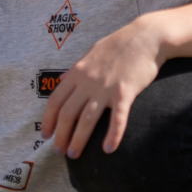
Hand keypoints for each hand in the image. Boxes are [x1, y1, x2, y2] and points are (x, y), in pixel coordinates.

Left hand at [40, 16, 166, 157]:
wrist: (145, 37)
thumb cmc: (118, 45)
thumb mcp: (90, 53)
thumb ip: (75, 70)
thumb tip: (61, 80)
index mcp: (77, 72)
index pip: (55, 100)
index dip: (48, 120)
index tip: (46, 135)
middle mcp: (87, 81)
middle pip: (68, 114)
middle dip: (61, 135)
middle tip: (59, 151)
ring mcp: (105, 88)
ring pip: (87, 119)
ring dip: (79, 140)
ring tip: (74, 155)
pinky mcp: (125, 93)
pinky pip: (117, 119)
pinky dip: (112, 135)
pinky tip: (108, 149)